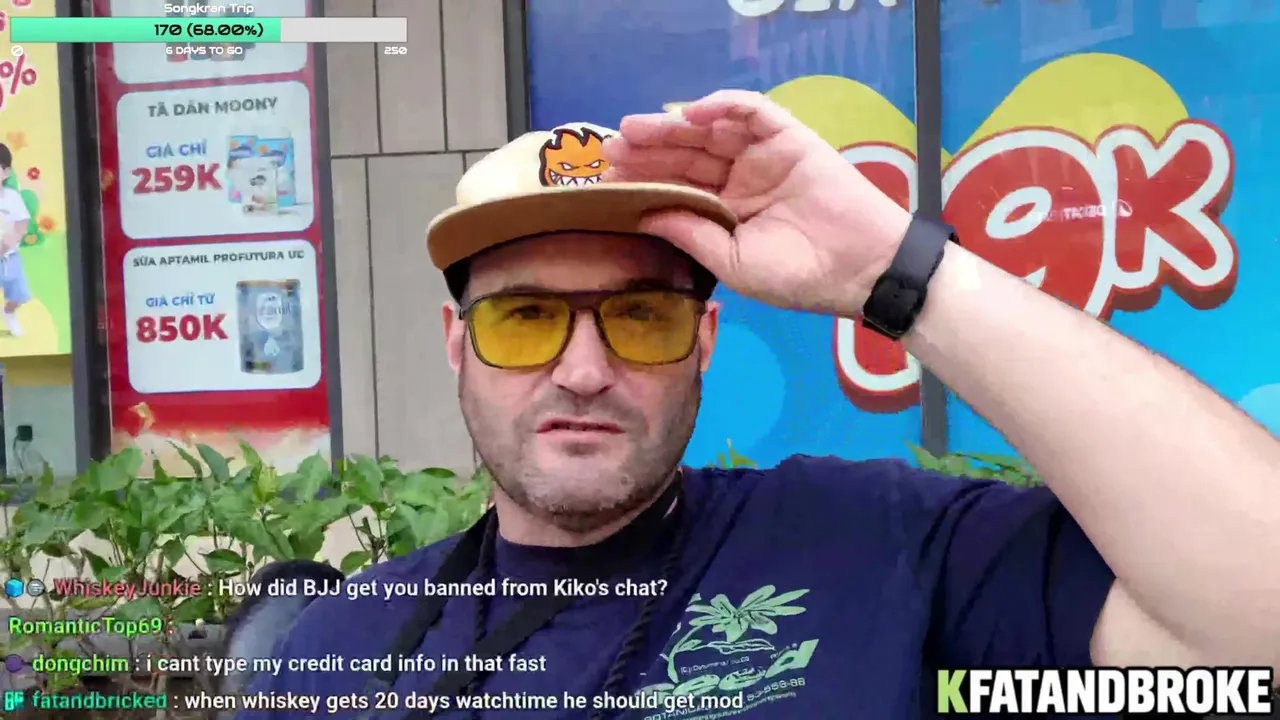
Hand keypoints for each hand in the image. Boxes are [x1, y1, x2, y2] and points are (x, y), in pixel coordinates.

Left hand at [603, 90, 910, 315]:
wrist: (859, 268)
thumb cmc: (799, 276)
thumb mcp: (731, 261)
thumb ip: (689, 233)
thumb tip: (642, 213)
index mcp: (725, 211)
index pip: (675, 186)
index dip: (641, 180)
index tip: (605, 180)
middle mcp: (740, 179)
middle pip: (685, 154)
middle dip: (647, 149)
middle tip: (610, 147)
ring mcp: (762, 155)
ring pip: (710, 130)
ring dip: (673, 126)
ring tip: (637, 128)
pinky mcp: (788, 137)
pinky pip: (752, 111)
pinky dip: (722, 106)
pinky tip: (690, 113)